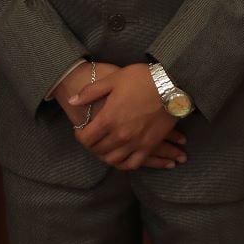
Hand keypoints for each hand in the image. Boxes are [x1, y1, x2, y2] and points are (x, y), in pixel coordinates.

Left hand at [68, 62, 187, 170]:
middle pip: (98, 150)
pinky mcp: (149, 146)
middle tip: (91, 138)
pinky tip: (120, 158)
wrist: (170, 85)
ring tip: (103, 148)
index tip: (80, 131)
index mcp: (109, 118)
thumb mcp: (112, 79)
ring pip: (114, 160)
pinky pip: (134, 164)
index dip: (79, 136)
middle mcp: (121, 135)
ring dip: (105, 156)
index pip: (86, 138)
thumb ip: (90, 92)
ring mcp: (136, 143)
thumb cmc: (140, 78)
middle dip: (91, 145)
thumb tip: (73, 101)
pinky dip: (124, 164)